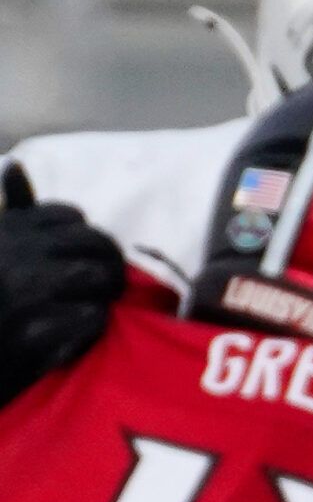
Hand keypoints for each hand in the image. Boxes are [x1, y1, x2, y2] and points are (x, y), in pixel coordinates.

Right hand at [0, 163, 124, 404]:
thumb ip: (12, 211)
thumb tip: (15, 166)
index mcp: (2, 231)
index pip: (68, 217)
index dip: (85, 238)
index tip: (83, 258)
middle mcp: (11, 256)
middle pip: (93, 243)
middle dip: (110, 263)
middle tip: (112, 282)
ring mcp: (23, 295)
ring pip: (97, 278)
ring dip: (103, 293)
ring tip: (97, 304)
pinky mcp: (34, 335)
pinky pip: (93, 317)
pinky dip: (92, 325)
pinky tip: (78, 331)